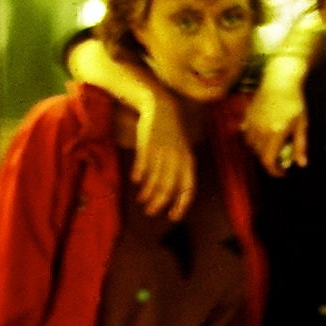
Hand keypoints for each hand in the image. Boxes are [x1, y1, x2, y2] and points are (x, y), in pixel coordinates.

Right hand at [133, 93, 195, 219]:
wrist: (162, 109)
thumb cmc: (172, 135)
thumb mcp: (182, 152)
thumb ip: (179, 171)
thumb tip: (172, 194)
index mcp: (189, 162)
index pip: (188, 189)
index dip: (181, 205)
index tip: (172, 217)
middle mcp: (177, 159)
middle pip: (169, 189)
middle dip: (159, 203)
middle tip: (150, 212)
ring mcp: (163, 152)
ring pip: (155, 180)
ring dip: (148, 193)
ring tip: (141, 200)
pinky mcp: (148, 145)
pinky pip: (143, 165)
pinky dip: (139, 175)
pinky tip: (135, 181)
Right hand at [244, 55, 308, 175]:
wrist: (280, 81)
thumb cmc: (295, 102)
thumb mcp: (302, 124)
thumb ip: (300, 145)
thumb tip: (301, 165)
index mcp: (275, 133)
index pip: (268, 161)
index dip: (274, 171)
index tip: (282, 173)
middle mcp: (260, 130)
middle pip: (260, 155)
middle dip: (270, 160)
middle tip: (281, 158)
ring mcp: (251, 123)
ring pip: (252, 146)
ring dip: (261, 150)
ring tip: (273, 145)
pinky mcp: (247, 116)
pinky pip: (246, 134)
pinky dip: (253, 140)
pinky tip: (263, 134)